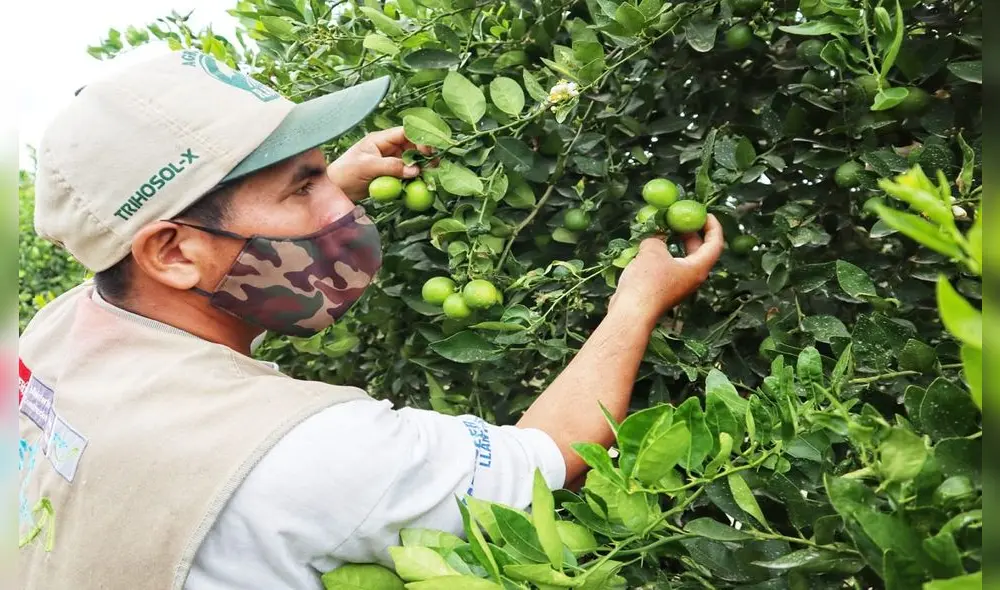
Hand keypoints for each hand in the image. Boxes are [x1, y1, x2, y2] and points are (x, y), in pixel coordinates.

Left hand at [326, 127, 431, 200]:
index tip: (429, 151)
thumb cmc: (345, 173)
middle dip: (424, 154)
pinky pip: (406, 174)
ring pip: (411, 161)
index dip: (419, 139)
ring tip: (431, 175)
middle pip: (411, 147)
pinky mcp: (389, 175)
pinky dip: (414, 178)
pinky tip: (421, 182)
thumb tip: (415, 170)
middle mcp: (386, 148)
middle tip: (435, 165)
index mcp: (380, 139)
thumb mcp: (367, 167)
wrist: (334, 190)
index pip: (404, 133)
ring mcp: (388, 162)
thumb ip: (391, 167)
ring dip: (421, 167)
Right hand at [609, 214, 723, 327]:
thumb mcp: (653, 250)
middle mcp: (692, 278)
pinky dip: (663, 255)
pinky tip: (649, 247)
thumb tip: (656, 237)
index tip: (705, 214)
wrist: (632, 312)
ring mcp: (677, 286)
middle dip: (691, 233)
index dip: (713, 227)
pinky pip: (668, 267)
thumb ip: (657, 238)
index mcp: (697, 268)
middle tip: (681, 218)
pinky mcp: (663, 290)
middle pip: (699, 252)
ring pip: (681, 260)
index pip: (715, 244)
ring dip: (675, 244)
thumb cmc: (648, 281)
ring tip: (663, 230)